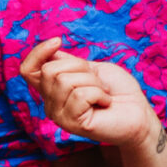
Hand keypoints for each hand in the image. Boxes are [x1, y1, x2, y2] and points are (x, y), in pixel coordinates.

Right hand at [18, 37, 162, 154]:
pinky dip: (99, 94)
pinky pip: (80, 95)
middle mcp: (50, 103)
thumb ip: (68, 62)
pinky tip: (105, 103)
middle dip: (80, 67)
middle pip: (50, 70)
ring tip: (102, 93)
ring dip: (93, 82)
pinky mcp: (71, 124)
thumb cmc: (118, 90)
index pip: (27, 70)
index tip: (57, 42)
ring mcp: (58, 115)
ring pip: (65, 81)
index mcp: (52, 89)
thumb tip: (50, 52)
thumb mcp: (92, 68)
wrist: (138, 112)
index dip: (37, 53)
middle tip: (97, 81)